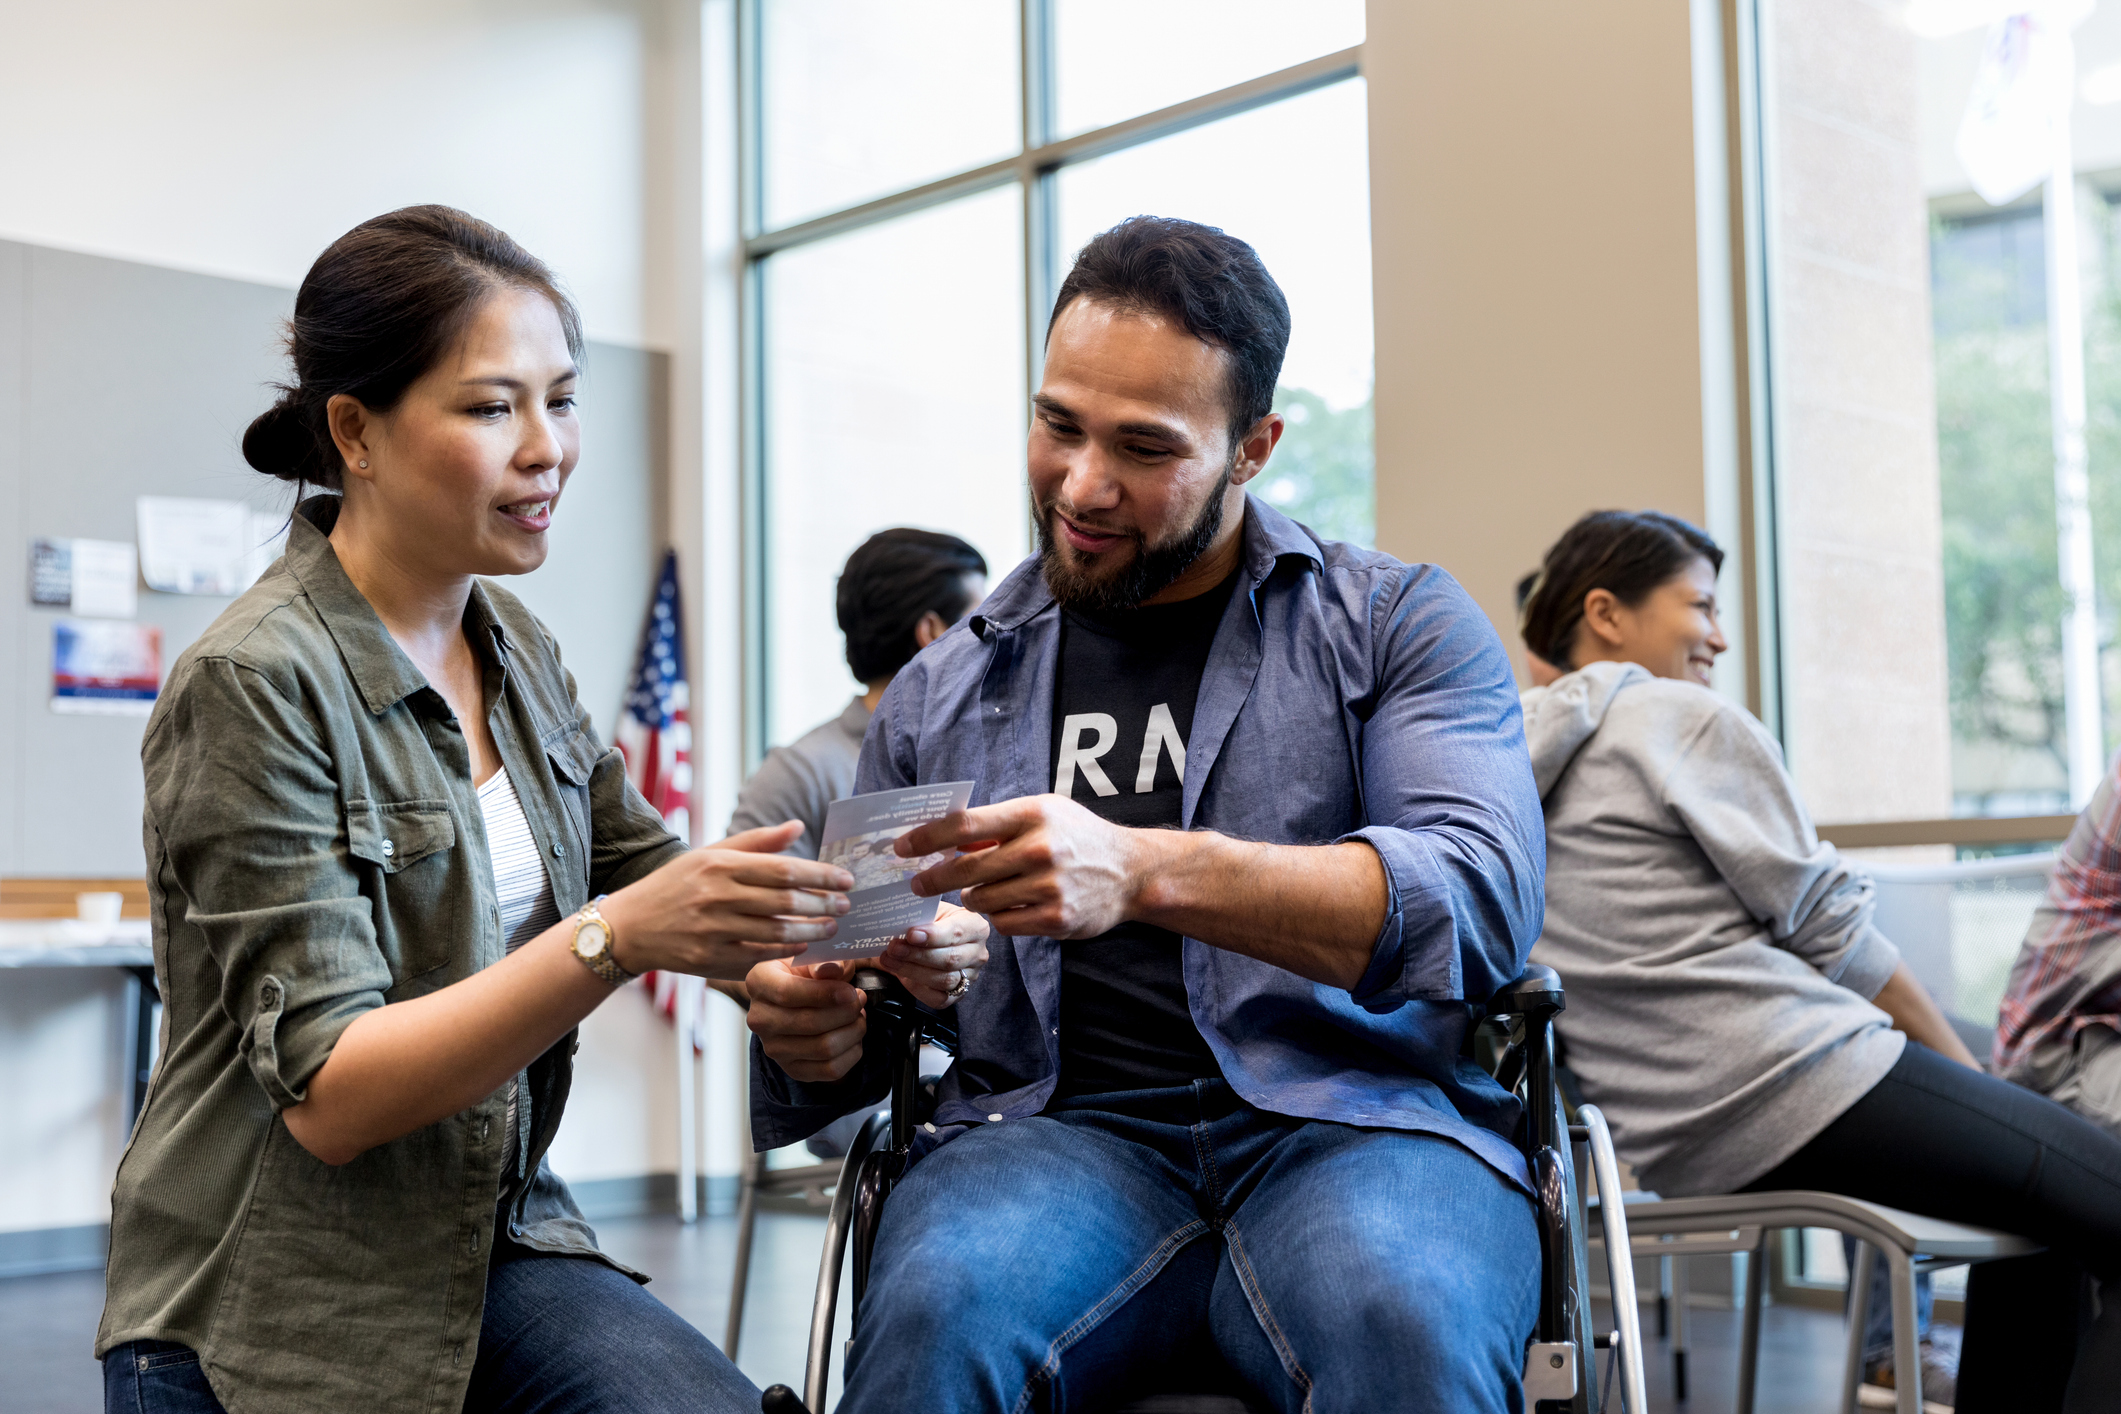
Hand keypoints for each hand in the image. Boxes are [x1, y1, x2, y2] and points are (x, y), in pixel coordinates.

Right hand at [602, 821, 852, 981]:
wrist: (629, 927)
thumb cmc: (676, 886)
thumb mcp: (710, 855)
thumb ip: (757, 842)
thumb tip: (799, 826)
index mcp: (719, 865)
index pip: (783, 869)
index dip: (821, 875)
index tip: (846, 879)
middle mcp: (716, 896)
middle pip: (785, 902)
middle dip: (823, 904)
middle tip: (846, 905)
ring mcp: (712, 930)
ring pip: (776, 932)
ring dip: (812, 931)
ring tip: (831, 927)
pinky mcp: (708, 959)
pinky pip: (759, 956)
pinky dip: (785, 950)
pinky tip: (803, 945)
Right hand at [746, 958, 867, 1082]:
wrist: (797, 998)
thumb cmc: (806, 972)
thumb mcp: (813, 956)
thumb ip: (825, 960)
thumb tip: (832, 970)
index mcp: (759, 982)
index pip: (787, 993)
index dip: (825, 994)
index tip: (851, 991)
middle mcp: (759, 1019)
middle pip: (809, 1023)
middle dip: (845, 1012)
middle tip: (860, 999)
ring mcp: (774, 1048)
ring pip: (824, 1048)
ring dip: (853, 1031)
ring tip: (858, 1015)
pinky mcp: (793, 1069)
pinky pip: (831, 1069)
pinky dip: (852, 1052)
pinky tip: (853, 1035)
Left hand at [874, 904, 989, 1008]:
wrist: (934, 939)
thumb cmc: (933, 923)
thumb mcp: (931, 911)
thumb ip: (920, 917)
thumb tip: (898, 922)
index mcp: (975, 927)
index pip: (957, 933)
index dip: (933, 935)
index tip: (911, 934)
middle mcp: (978, 953)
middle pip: (950, 959)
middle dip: (917, 955)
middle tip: (893, 948)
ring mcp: (970, 976)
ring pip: (944, 980)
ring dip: (912, 971)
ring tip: (889, 960)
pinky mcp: (958, 994)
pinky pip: (939, 998)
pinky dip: (917, 989)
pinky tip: (902, 977)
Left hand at [897, 795, 1140, 938]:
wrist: (1131, 872)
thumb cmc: (1078, 837)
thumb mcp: (1043, 813)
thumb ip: (997, 823)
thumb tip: (945, 835)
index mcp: (1032, 814)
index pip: (964, 824)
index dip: (927, 837)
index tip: (901, 847)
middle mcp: (1040, 848)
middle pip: (965, 867)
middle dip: (933, 877)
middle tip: (916, 883)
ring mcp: (1049, 886)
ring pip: (981, 899)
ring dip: (974, 897)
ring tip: (985, 889)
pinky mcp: (1055, 919)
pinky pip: (1003, 923)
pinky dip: (1000, 916)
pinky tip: (1012, 905)